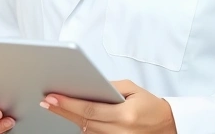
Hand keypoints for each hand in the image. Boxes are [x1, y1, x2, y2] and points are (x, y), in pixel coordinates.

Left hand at [40, 80, 176, 133]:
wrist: (167, 126)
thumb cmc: (151, 106)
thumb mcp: (134, 89)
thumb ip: (112, 87)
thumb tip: (90, 85)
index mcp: (125, 115)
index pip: (90, 109)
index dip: (69, 104)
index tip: (53, 97)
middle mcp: (120, 131)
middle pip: (84, 121)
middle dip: (63, 111)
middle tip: (47, 102)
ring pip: (87, 131)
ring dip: (71, 119)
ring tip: (56, 107)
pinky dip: (84, 126)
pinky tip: (74, 117)